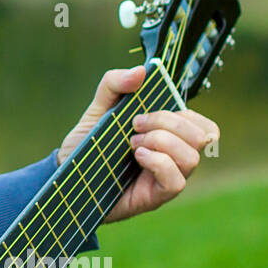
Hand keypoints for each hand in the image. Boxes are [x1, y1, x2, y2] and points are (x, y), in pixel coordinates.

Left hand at [57, 65, 218, 223]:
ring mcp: (168, 177)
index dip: (180, 114)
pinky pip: (177, 182)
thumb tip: (142, 70)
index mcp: (169, 135)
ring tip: (132, 143)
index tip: (141, 112)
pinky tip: (137, 157)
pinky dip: (158, 163)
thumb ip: (114, 84)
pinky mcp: (156, 196)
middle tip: (134, 126)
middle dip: (168, 124)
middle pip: (203, 136)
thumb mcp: (98, 109)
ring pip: (192, 158)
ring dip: (161, 142)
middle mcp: (174, 157)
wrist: (65, 175)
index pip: (203, 124)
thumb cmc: (87, 144)